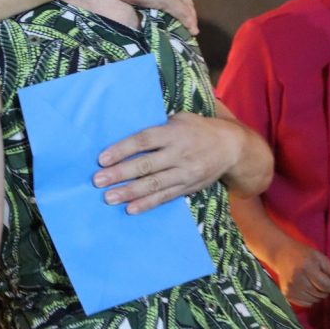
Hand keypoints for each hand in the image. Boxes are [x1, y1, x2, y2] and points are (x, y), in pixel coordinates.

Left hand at [93, 112, 239, 213]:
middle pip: (146, 165)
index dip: (122, 149)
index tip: (102, 158)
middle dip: (120, 174)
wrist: (231, 148)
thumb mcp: (180, 119)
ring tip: (109, 197)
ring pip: (154, 184)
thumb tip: (130, 137)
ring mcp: (184, 172)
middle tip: (98, 180)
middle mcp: (178, 153)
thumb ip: (158, 128)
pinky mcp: (187, 187)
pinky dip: (147, 204)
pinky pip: (165, 197)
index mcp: (174, 133)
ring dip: (129, 192)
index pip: (144, 140)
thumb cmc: (198, 129)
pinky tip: (131, 209)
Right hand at [270, 239, 329, 306]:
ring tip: (315, 284)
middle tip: (326, 282)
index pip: (326, 284)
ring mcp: (291, 288)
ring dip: (319, 294)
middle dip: (328, 289)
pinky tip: (308, 289)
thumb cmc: (302, 253)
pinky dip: (311, 299)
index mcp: (307, 268)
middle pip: (321, 293)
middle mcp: (298, 280)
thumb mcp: (319, 257)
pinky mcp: (287, 295)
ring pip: (315, 300)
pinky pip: (306, 304)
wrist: (280, 254)